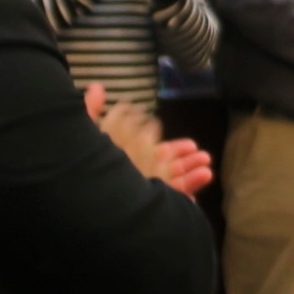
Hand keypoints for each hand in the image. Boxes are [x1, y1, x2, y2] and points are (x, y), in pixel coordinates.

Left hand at [85, 86, 213, 195]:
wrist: (90, 198)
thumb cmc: (89, 163)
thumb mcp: (87, 132)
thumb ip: (91, 110)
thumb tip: (96, 86)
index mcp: (121, 158)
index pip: (145, 148)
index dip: (163, 142)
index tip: (183, 139)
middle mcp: (134, 175)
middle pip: (163, 166)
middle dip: (183, 157)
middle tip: (199, 150)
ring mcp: (144, 193)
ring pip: (172, 181)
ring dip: (191, 171)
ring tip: (206, 162)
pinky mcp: (152, 207)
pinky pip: (173, 199)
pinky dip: (190, 188)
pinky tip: (202, 179)